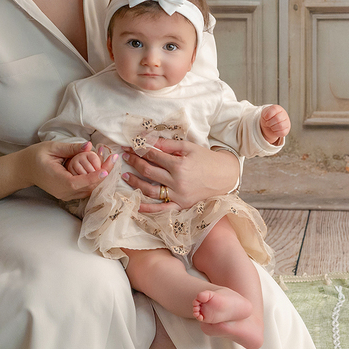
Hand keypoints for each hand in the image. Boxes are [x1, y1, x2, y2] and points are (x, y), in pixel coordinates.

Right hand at [24, 140, 115, 201]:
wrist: (25, 169)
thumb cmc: (36, 156)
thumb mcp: (52, 148)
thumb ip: (71, 148)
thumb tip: (89, 146)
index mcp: (57, 180)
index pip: (79, 182)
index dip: (94, 177)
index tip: (106, 170)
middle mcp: (63, 192)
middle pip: (88, 188)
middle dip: (103, 175)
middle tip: (113, 159)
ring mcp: (65, 195)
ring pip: (88, 191)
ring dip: (100, 178)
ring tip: (110, 162)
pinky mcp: (68, 194)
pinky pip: (85, 190)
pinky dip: (94, 181)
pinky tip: (101, 168)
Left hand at [121, 138, 238, 211]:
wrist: (223, 176)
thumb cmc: (205, 159)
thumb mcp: (187, 147)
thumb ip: (167, 144)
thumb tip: (147, 140)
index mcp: (179, 165)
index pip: (153, 156)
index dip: (139, 150)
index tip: (129, 146)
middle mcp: (177, 181)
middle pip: (149, 171)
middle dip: (134, 162)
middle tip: (126, 157)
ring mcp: (178, 196)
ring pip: (150, 190)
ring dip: (135, 182)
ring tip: (125, 176)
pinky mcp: (181, 205)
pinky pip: (161, 209)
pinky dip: (147, 208)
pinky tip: (135, 204)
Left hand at [260, 104, 289, 144]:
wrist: (268, 127)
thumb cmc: (268, 119)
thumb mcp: (264, 114)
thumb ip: (265, 113)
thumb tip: (267, 117)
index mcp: (278, 109)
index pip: (274, 109)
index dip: (268, 114)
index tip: (265, 117)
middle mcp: (284, 114)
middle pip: (277, 118)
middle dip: (270, 123)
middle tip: (268, 123)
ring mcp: (286, 122)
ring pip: (280, 126)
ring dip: (273, 128)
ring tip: (271, 127)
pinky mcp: (287, 130)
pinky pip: (282, 132)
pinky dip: (276, 132)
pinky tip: (275, 130)